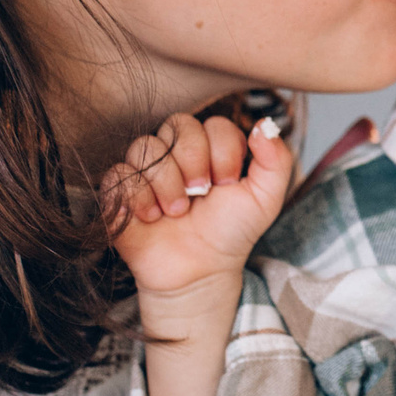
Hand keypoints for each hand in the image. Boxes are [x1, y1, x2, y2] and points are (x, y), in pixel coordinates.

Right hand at [107, 112, 294, 299]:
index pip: (214, 123)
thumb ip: (277, 160)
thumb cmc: (230, 233)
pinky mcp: (120, 190)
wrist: (199, 271)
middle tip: (200, 196)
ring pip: (146, 146)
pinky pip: (119, 173)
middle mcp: (177, 150)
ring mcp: (146, 168)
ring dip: (167, 183)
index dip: (223, 153)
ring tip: (176, 212)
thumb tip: (264, 124)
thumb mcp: (265, 199)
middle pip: (178, 124)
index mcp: (212, 146)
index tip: (228, 184)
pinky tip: (152, 217)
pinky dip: (138, 197)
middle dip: (194, 163)